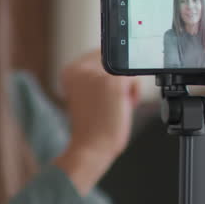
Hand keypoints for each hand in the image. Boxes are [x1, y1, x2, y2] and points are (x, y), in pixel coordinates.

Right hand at [53, 50, 140, 192]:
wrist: (90, 148)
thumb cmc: (91, 127)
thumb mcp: (87, 95)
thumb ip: (96, 77)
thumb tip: (119, 61)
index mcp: (70, 71)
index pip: (100, 55)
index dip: (109, 73)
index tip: (108, 92)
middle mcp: (80, 68)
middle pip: (114, 59)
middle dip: (118, 78)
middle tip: (111, 101)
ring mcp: (96, 73)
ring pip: (125, 69)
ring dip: (126, 87)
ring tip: (116, 104)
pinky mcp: (112, 82)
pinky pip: (134, 78)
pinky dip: (133, 93)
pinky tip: (124, 106)